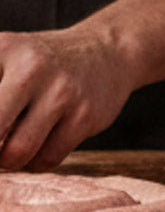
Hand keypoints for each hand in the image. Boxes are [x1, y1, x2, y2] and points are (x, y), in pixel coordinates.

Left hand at [0, 26, 134, 170]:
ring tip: (14, 144)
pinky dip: (37, 161)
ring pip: (16, 153)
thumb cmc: (39, 65)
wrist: (106, 51)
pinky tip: (43, 140)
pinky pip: (47, 160)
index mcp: (1, 50)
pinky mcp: (85, 114)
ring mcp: (61, 90)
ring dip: (9, 160)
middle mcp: (30, 66)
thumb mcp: (3, 60)